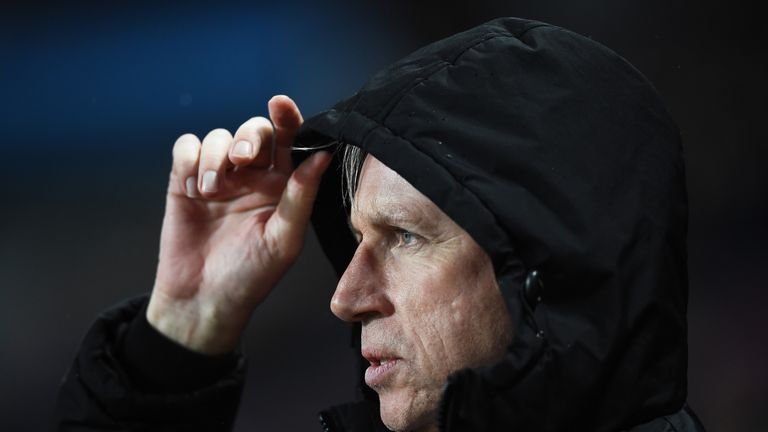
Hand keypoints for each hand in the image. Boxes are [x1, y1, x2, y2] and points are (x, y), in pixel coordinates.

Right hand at [146, 95, 330, 353]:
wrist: (202, 299)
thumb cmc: (251, 275)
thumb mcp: (283, 239)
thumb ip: (301, 196)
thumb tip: (323, 155)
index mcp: (282, 186)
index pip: (289, 142)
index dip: (287, 118)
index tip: (280, 104)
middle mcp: (252, 177)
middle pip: (254, 132)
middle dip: (249, 137)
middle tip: (243, 161)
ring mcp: (218, 177)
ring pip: (219, 137)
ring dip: (216, 157)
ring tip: (211, 191)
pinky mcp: (184, 181)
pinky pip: (186, 147)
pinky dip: (189, 159)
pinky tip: (193, 188)